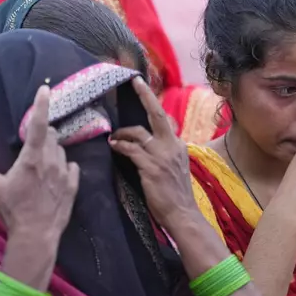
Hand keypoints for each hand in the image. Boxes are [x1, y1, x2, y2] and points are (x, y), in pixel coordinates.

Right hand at [0, 85, 79, 238]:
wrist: (36, 235)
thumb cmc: (12, 210)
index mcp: (32, 158)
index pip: (39, 125)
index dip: (41, 105)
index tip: (45, 89)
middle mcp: (52, 162)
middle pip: (52, 137)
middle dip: (44, 135)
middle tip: (32, 146)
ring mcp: (65, 173)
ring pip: (62, 151)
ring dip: (53, 152)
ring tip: (41, 166)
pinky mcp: (73, 185)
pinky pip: (72, 167)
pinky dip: (65, 167)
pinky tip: (57, 175)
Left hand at [109, 76, 196, 227]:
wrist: (182, 214)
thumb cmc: (176, 195)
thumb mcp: (175, 168)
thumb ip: (165, 153)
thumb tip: (147, 143)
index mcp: (179, 145)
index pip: (164, 120)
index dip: (152, 105)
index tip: (143, 88)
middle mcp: (172, 146)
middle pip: (157, 114)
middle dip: (145, 95)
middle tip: (135, 81)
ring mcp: (162, 156)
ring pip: (138, 133)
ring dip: (122, 132)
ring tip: (113, 137)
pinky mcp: (151, 167)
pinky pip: (131, 149)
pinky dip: (120, 145)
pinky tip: (113, 146)